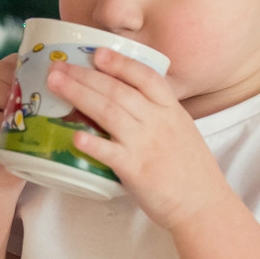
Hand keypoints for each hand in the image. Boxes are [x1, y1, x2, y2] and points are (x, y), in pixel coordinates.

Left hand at [52, 49, 236, 231]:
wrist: (203, 205)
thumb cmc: (192, 171)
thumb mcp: (182, 130)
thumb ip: (158, 113)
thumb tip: (129, 99)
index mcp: (171, 110)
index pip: (145, 77)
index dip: (120, 63)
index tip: (98, 53)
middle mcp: (158, 122)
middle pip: (117, 90)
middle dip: (84, 75)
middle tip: (58, 65)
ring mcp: (145, 145)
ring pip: (108, 111)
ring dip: (78, 94)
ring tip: (55, 84)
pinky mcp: (135, 170)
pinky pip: (109, 152)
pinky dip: (91, 143)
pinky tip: (74, 135)